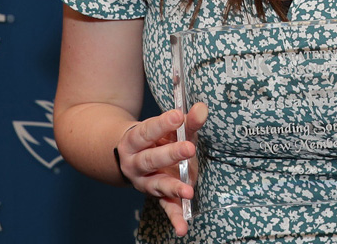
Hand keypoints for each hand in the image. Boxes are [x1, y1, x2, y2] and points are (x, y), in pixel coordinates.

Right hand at [115, 104, 207, 235]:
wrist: (135, 156)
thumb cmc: (158, 138)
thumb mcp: (171, 128)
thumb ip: (187, 121)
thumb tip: (201, 109)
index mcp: (135, 140)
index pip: (146, 131)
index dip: (162, 124)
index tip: (177, 116)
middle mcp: (136, 163)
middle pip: (151, 159)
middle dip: (170, 154)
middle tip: (189, 148)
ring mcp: (145, 182)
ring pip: (157, 184)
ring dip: (173, 187)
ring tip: (188, 191)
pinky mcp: (157, 196)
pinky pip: (166, 207)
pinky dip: (174, 218)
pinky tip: (182, 228)